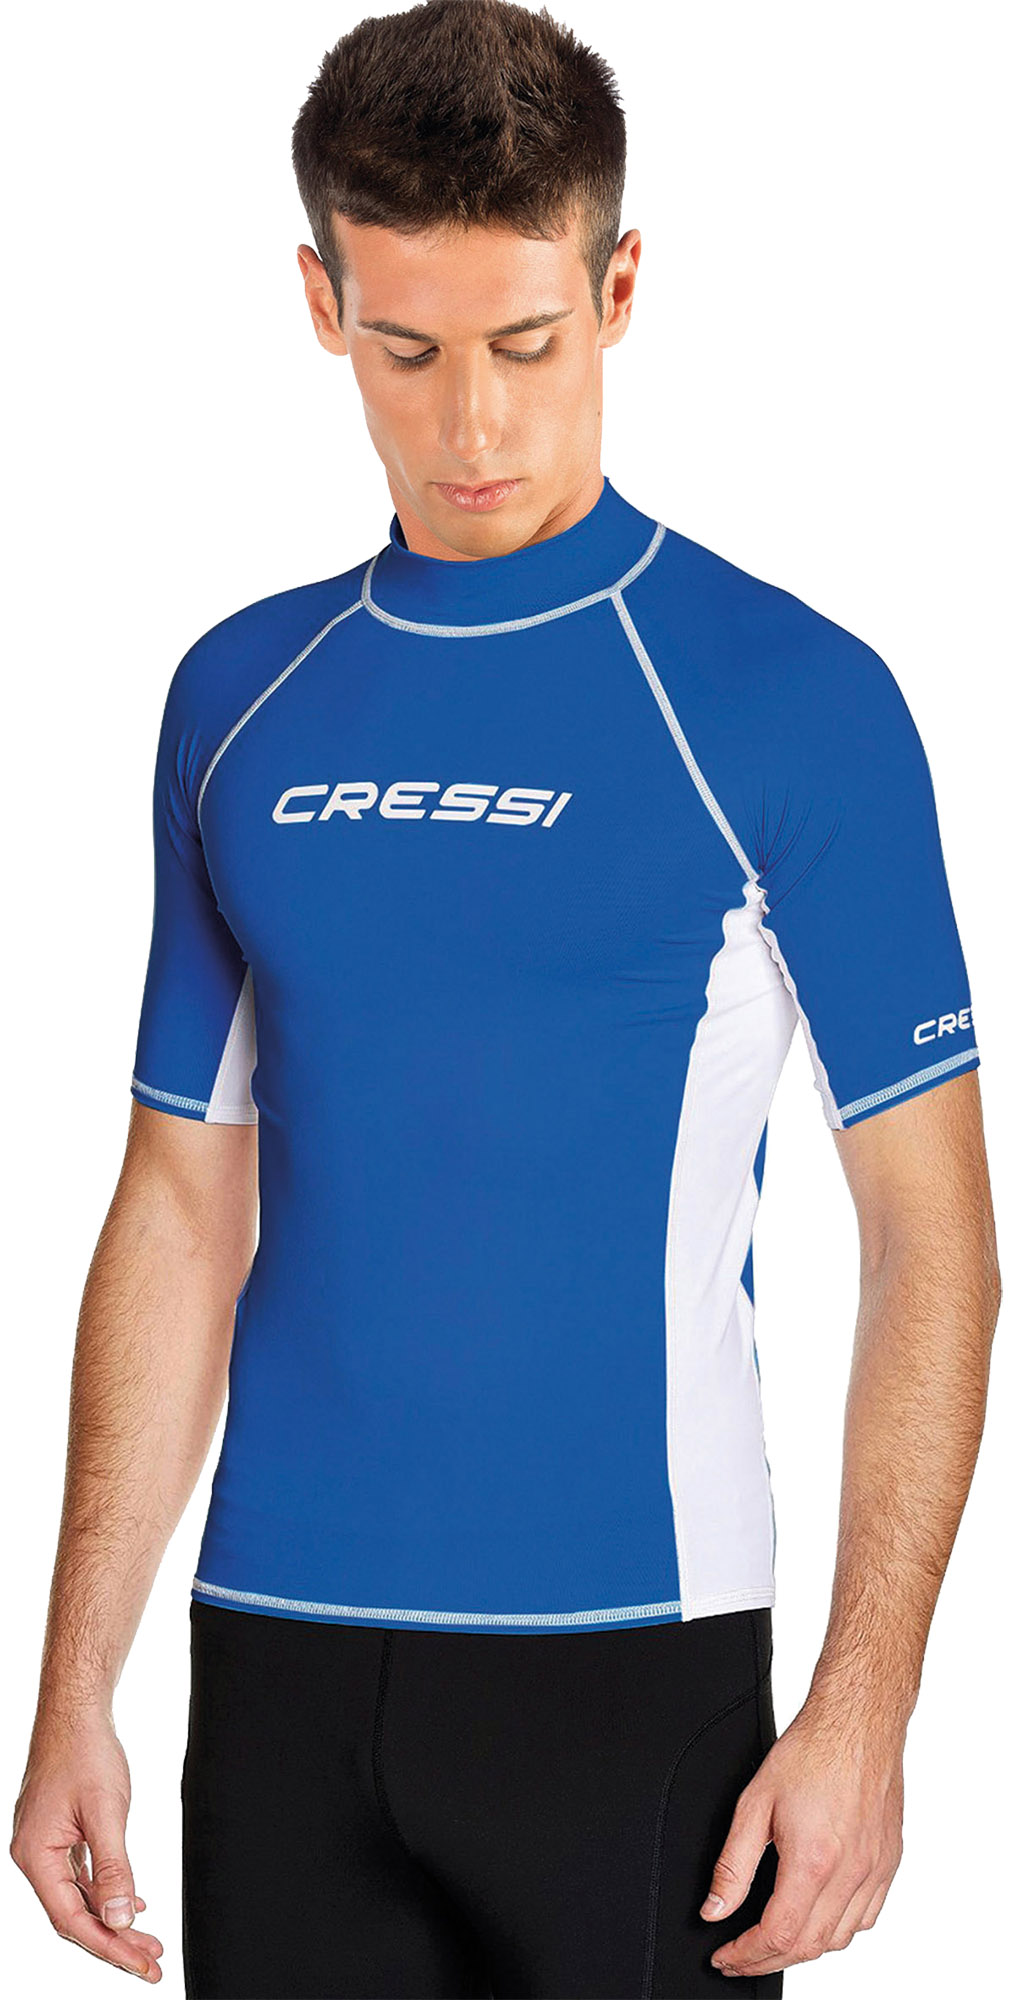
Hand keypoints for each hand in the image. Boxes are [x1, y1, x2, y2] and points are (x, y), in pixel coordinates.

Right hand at [10, 1708, 162, 1981]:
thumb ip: (113, 1868)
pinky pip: (79, 1876)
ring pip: (78, 1897)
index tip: (142, 1963)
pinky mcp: (58, 1833)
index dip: (109, 1946)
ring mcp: (44, 1845)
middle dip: (115, 1941)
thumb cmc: (85, 1752)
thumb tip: (120, 1918)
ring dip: (112, 1919)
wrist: (74, 1710)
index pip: (71, 1919)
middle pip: (74, 1915)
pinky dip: (104, 1893)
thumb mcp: (106, 1812)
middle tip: (152, 1963)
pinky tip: (130, 1902)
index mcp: (36, 1856)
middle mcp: (34, 1856)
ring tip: (148, 1940)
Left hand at [699, 1695, 904, 1977]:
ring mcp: (874, 1870)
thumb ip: (732, 1865)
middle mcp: (850, 1872)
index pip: (778, 1936)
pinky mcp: (889, 1862)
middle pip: (808, 1947)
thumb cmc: (811, 1751)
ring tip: (772, 1942)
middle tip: (741, 1957)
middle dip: (768, 1961)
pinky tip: (818, 1919)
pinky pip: (866, 1918)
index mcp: (814, 1860)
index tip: (726, 1957)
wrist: (858, 1722)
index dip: (747, 1956)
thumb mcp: (754, 1803)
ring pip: (840, 1939)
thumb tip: (715, 1909)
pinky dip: (838, 1930)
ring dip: (803, 1950)